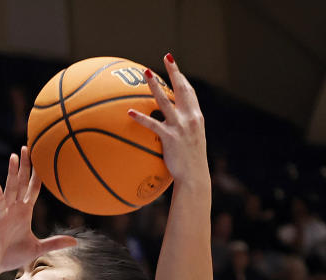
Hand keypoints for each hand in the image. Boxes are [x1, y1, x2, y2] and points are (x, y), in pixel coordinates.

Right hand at [0, 147, 76, 273]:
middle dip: (25, 165)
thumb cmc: (12, 255)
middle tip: (27, 146)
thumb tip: (75, 241)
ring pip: (10, 188)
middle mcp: (15, 208)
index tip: (42, 158)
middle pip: (21, 182)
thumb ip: (55, 243)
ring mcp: (5, 212)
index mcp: (25, 211)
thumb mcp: (38, 248)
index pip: (33, 188)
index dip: (38, 174)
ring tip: (14, 157)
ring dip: (12, 173)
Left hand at [128, 54, 208, 186]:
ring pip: (165, 101)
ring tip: (146, 73)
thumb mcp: (190, 141)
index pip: (189, 92)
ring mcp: (180, 127)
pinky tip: (129, 112)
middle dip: (174, 71)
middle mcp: (190, 118)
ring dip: (155, 86)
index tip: (174, 65)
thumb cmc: (190, 162)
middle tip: (166, 57)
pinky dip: (141, 118)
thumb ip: (181, 129)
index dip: (182, 77)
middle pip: (182, 89)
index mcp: (196, 117)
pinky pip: (152, 124)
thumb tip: (167, 124)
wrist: (194, 176)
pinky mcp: (170, 137)